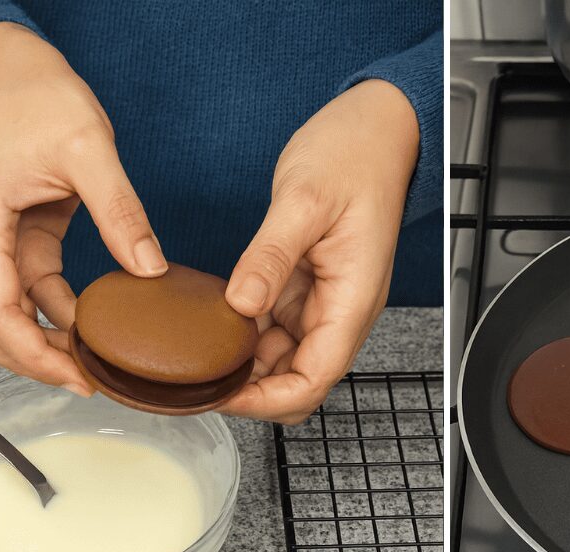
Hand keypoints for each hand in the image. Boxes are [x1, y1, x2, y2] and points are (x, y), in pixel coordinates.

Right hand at [0, 21, 166, 392]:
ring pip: (13, 324)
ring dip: (52, 348)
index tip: (80, 378)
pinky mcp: (21, 250)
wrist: (22, 76)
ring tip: (104, 365)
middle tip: (97, 383)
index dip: (36, 356)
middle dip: (41, 364)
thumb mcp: (89, 146)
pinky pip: (36, 302)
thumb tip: (149, 268)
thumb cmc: (41, 99)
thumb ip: (119, 208)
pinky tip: (102, 332)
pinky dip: (63, 323)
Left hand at [221, 79, 419, 423]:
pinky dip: (243, 338)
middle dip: (252, 393)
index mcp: (351, 304)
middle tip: (198, 381)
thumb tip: (242, 303)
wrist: (373, 132)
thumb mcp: (304, 201)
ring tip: (196, 357)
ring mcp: (321, 305)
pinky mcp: (303, 291)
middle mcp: (339, 314)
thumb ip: (271, 256)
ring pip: (282, 362)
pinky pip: (273, 331)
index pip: (312, 380)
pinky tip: (211, 326)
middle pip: (297, 383)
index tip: (222, 393)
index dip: (267, 400)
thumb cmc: (353, 158)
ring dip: (244, 367)